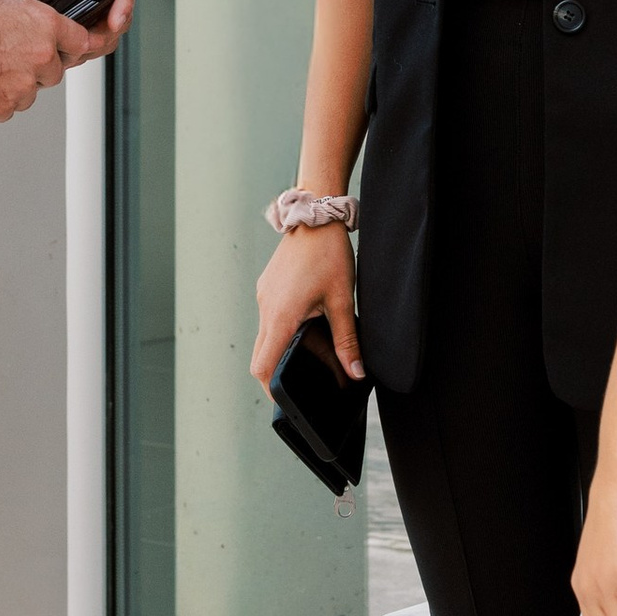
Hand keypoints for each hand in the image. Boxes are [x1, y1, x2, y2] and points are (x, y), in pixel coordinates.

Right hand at [0, 0, 88, 119]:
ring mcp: (21, 86)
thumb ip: (31, 21)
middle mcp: (39, 56)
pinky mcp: (1, 108)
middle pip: (54, 71)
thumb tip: (43, 34)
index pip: (79, 42)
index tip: (65, 49)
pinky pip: (6, 108)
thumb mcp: (3, 2)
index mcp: (44, 25)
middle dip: (37, 67)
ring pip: (29, 92)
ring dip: (15, 84)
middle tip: (6, 55)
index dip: (68, 45)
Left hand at [0, 0, 135, 60]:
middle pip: (119, 10)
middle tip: (88, 46)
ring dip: (96, 43)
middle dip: (108, 32)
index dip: (124, 3)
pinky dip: (81, 46)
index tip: (114, 22)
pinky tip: (65, 53)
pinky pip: (87, 33)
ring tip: (74, 53)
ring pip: (106, 27)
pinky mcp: (72, 13)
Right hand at [249, 223, 360, 392]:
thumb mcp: (342, 300)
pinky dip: (285, 329)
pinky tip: (309, 323)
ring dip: (285, 348)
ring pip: (267, 336)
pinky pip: (271, 317)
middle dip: (278, 373)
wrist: (316, 214)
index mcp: (281, 315)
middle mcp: (266, 308)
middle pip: (260, 356)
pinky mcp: (268, 287)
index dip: (270, 390)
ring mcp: (264, 296)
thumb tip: (355, 373)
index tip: (285, 401)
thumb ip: (347, 340)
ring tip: (314, 349)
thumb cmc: (329, 254)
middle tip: (300, 383)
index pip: (263, 366)